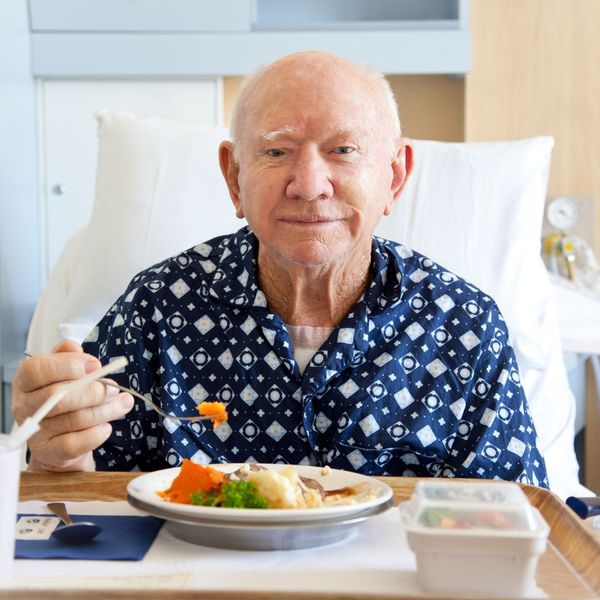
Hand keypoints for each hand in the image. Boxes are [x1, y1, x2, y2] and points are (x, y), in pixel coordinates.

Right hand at [11, 341, 133, 471]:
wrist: (61, 439)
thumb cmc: (66, 399)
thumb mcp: (64, 372)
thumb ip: (68, 356)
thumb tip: (73, 347)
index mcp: (25, 381)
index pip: (38, 369)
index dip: (69, 365)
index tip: (96, 366)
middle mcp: (25, 406)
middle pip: (58, 396)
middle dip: (93, 391)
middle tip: (112, 389)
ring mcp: (35, 432)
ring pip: (74, 419)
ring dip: (105, 410)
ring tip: (122, 403)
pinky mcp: (49, 452)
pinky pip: (77, 443)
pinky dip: (97, 433)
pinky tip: (106, 426)